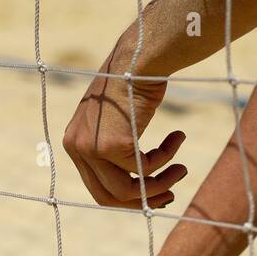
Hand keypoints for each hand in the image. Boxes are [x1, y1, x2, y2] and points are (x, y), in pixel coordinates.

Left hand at [62, 46, 188, 208]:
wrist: (140, 56)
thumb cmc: (136, 81)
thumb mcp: (119, 121)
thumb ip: (118, 151)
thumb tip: (140, 188)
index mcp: (74, 142)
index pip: (98, 187)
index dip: (128, 197)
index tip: (156, 194)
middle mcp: (76, 147)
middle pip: (108, 196)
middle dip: (143, 199)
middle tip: (171, 195)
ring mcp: (90, 148)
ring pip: (127, 191)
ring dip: (160, 185)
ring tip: (182, 170)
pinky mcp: (111, 146)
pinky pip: (145, 169)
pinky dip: (166, 157)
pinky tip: (179, 137)